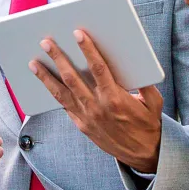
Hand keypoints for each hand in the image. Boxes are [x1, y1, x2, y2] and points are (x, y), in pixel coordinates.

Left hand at [29, 31, 162, 173]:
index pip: (98, 68)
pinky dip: (53, 94)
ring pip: (61, 93)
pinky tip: (45, 83)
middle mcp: (97, 107)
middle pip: (73, 78)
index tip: (78, 34)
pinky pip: (64, 107)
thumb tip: (137, 62)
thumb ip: (145, 82)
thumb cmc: (149, 125)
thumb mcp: (154, 101)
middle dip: (58, 58)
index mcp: (115, 98)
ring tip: (34, 63)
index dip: (87, 49)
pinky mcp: (82, 126)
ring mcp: (87, 118)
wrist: (143, 155)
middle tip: (46, 43)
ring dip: (46, 77)